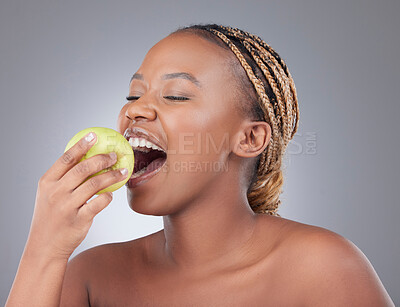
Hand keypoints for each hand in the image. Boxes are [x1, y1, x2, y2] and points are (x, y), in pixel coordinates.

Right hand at [26, 132, 128, 259]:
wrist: (45, 246)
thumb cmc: (50, 216)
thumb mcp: (49, 194)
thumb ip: (64, 178)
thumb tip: (87, 159)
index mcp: (47, 182)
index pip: (66, 159)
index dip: (81, 146)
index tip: (94, 136)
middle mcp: (56, 193)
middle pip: (83, 169)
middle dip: (102, 159)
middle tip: (115, 155)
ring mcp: (67, 207)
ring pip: (94, 185)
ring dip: (111, 176)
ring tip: (123, 171)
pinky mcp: (79, 220)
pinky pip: (99, 203)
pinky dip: (108, 196)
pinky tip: (113, 193)